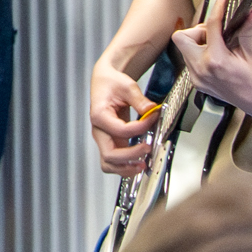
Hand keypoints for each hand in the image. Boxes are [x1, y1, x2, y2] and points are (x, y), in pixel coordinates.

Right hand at [90, 59, 157, 175]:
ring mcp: (104, 139)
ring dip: (125, 168)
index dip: (140, 127)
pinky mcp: (110, 142)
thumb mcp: (127, 86)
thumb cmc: (112, 84)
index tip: (153, 117)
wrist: (105, 82)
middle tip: (148, 148)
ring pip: (109, 164)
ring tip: (142, 165)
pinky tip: (138, 163)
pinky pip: (114, 162)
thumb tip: (152, 110)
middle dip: (131, 156)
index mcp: (99, 116)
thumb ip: (140, 100)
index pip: (121, 130)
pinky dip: (124, 167)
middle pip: (110, 155)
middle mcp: (98, 131)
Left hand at [170, 7, 251, 118]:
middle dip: (196, 31)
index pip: (211, 26)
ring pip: (184, 50)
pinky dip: (200, 54)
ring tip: (218, 45)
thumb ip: (247, 32)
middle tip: (214, 32)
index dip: (218, 7)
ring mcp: (197, 78)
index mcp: (217, 61)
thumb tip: (249, 15)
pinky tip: (216, 56)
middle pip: (182, 38)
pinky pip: (190, 62)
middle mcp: (202, 70)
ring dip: (198, 43)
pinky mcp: (197, 83)